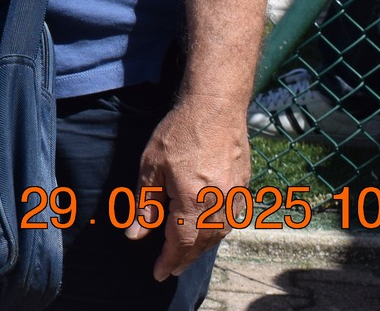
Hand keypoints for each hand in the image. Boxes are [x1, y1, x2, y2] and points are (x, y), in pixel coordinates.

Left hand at [126, 91, 250, 279]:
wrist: (217, 107)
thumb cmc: (180, 131)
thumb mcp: (152, 165)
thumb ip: (145, 202)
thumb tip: (135, 234)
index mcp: (193, 201)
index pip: (180, 243)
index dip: (168, 261)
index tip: (158, 273)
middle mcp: (219, 205)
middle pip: (201, 244)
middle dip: (185, 259)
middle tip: (170, 269)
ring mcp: (235, 198)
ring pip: (218, 235)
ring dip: (201, 248)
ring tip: (186, 254)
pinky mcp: (244, 188)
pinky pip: (229, 221)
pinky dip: (216, 232)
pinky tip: (206, 230)